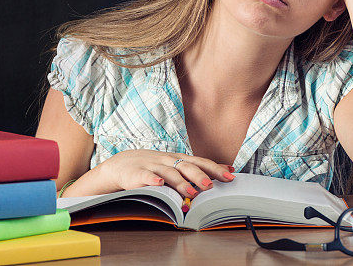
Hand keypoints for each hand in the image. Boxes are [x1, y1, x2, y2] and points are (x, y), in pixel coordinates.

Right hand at [99, 149, 234, 198]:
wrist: (123, 164)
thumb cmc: (155, 167)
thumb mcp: (177, 164)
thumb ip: (199, 168)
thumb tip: (227, 170)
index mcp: (179, 159)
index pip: (200, 162)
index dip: (215, 169)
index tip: (230, 176)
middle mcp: (168, 161)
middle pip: (186, 166)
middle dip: (199, 176)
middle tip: (210, 187)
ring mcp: (153, 166)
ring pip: (169, 173)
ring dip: (181, 183)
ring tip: (191, 193)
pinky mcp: (138, 174)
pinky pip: (146, 176)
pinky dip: (153, 180)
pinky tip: (159, 185)